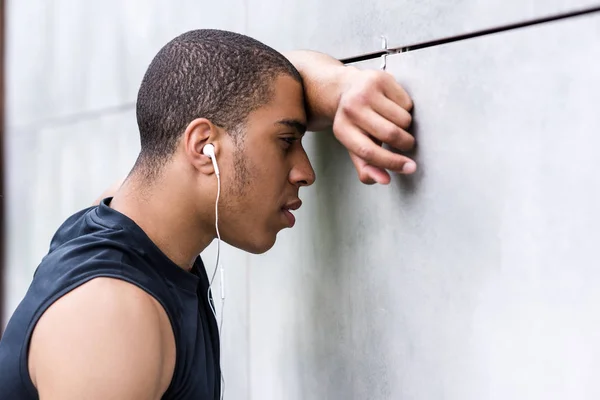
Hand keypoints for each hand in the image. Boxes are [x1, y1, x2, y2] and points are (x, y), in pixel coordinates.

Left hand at [332, 67, 415, 183]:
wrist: (345, 89)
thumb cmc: (354, 123)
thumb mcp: (354, 146)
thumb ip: (367, 167)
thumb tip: (384, 180)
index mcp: (341, 130)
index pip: (369, 152)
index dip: (391, 163)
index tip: (409, 168)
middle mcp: (351, 109)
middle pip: (390, 134)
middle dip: (405, 144)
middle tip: (406, 143)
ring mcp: (365, 92)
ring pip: (403, 119)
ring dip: (406, 126)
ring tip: (394, 122)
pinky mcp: (380, 79)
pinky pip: (407, 103)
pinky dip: (406, 110)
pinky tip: (393, 107)